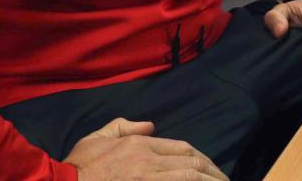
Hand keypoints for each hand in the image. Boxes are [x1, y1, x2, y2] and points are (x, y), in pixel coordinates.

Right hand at [64, 118, 227, 180]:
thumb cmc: (76, 167)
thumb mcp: (95, 138)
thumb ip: (123, 126)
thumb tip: (150, 125)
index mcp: (138, 145)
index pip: (181, 148)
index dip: (200, 157)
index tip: (210, 166)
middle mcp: (148, 162)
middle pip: (191, 164)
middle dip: (212, 172)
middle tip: (224, 179)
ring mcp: (148, 180)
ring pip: (189, 178)